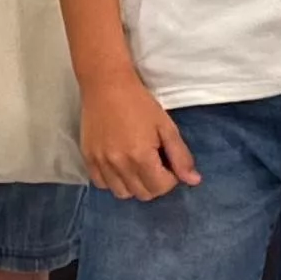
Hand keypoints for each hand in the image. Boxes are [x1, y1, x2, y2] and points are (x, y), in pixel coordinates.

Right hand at [80, 72, 198, 200]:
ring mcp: (100, 162)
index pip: (160, 187)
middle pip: (142, 194)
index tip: (168, 163)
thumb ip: (180, 156)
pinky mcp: (87, 158)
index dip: (170, 178)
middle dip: (154, 183)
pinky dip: (113, 181)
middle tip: (155, 164)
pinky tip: (119, 166)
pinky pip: (101, 184)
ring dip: (134, 185)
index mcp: (141, 156)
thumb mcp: (166, 127)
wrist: (106, 85)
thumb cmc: (140, 103)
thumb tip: (193, 181)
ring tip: (136, 166)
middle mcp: (119, 164)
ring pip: (121, 193)